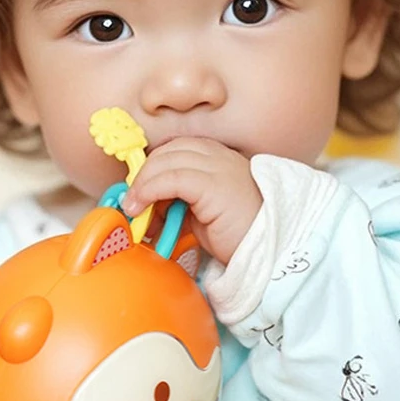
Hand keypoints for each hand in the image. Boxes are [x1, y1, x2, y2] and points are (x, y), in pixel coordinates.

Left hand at [121, 137, 262, 265]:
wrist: (268, 250)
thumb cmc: (237, 236)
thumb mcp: (200, 214)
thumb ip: (177, 203)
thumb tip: (144, 207)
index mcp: (217, 159)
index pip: (174, 150)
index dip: (151, 169)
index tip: (137, 193)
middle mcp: (218, 156)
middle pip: (167, 151)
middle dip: (143, 175)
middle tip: (131, 203)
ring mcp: (218, 167)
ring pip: (165, 161)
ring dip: (142, 184)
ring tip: (133, 209)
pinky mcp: (214, 184)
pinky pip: (171, 178)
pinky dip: (149, 190)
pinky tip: (141, 208)